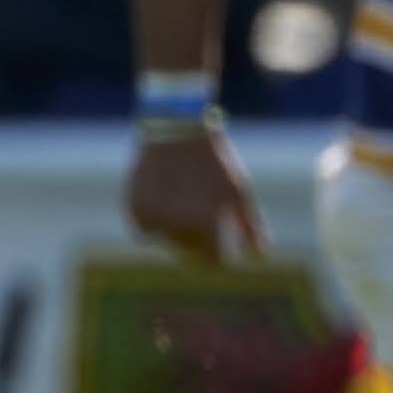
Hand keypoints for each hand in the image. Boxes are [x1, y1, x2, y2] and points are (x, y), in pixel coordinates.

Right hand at [125, 124, 265, 261]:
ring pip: (166, 243)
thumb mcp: (238, 193)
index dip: (219, 257)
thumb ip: (251, 229)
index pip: (214, 261)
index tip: (220, 247)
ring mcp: (153, 218)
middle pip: (189, 253)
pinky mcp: (134, 210)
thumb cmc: (214, 163)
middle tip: (200, 216)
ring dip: (174, 233)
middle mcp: (178, 225)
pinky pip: (145, 231)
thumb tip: (257, 259)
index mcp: (207, 223)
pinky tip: (163, 199)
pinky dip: (154, 222)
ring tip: (181, 203)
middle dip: (197, 242)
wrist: (175, 131)